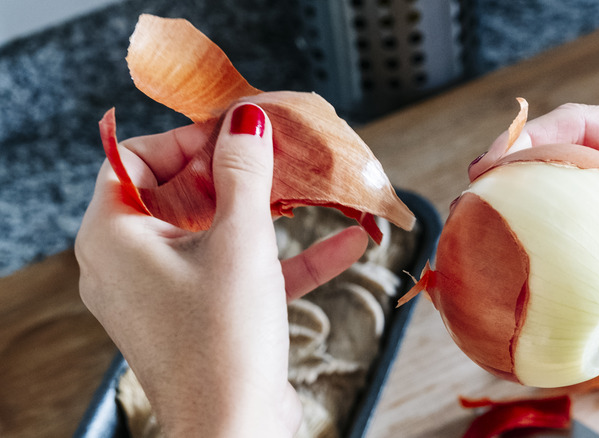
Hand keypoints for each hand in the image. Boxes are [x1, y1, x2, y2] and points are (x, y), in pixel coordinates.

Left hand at [76, 103, 367, 436]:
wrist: (238, 432)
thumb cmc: (223, 339)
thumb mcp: (240, 239)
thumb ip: (244, 172)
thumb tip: (246, 120)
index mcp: (114, 235)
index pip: (138, 158)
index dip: (189, 138)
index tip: (238, 132)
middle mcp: (130, 262)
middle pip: (182, 192)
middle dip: (241, 174)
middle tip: (280, 155)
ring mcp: (167, 292)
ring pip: (218, 233)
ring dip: (272, 216)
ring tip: (316, 192)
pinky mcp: (202, 317)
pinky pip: (241, 273)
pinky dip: (286, 259)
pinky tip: (348, 244)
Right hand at [470, 103, 598, 342]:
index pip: (586, 122)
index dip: (532, 137)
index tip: (492, 163)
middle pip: (568, 148)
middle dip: (519, 165)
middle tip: (476, 195)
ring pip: (577, 186)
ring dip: (537, 201)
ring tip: (493, 223)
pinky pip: (596, 225)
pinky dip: (567, 238)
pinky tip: (543, 262)